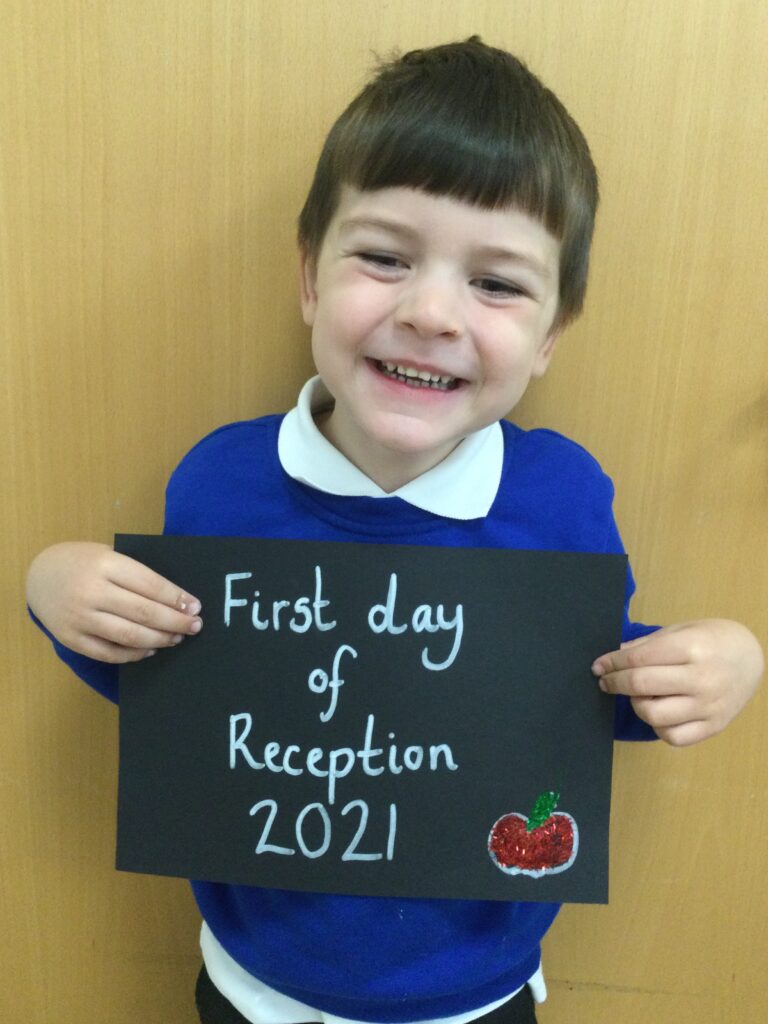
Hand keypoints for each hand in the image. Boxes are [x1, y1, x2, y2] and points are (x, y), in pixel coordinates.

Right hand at [26, 542, 202, 662]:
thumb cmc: (83, 562)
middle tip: (195, 626)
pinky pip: (109, 653)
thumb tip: (177, 598)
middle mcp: (91, 592)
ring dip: (159, 639)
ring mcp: (80, 618)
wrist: (39, 576)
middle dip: (175, 621)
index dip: (176, 598)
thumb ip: (135, 573)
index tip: (196, 607)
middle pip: (144, 612)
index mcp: (105, 564)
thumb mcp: (108, 554)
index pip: (150, 584)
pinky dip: (134, 654)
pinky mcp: (71, 639)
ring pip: (129, 635)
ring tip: (177, 637)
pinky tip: (151, 649)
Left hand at [591, 619, 762, 746]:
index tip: (598, 666)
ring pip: (653, 716)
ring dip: (636, 704)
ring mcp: (708, 707)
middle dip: (615, 683)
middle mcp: (701, 679)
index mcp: (692, 648)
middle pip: (641, 685)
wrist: (752, 658)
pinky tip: (657, 711)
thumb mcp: (681, 630)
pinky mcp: (713, 727)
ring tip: (637, 694)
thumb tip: (614, 656)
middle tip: (606, 681)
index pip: (638, 659)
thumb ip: (647, 644)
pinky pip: (673, 737)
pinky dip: (657, 727)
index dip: (612, 663)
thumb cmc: (712, 639)